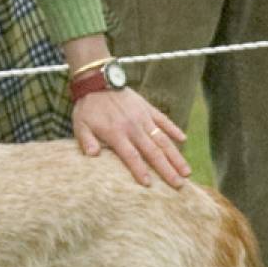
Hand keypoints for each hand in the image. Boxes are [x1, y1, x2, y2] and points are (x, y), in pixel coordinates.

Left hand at [72, 88, 189, 187]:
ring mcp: (143, 117)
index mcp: (116, 133)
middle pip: (153, 152)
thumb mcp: (80, 126)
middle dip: (167, 170)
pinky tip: (184, 140)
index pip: (131, 156)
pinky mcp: (147, 108)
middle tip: (179, 185)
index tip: (150, 185)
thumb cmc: (87, 108)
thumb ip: (87, 141)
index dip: (140, 171)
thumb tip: (92, 156)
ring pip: (163, 139)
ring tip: (187, 171)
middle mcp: (133, 127)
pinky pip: (164, 120)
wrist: (97, 81)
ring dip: (176, 156)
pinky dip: (174, 129)